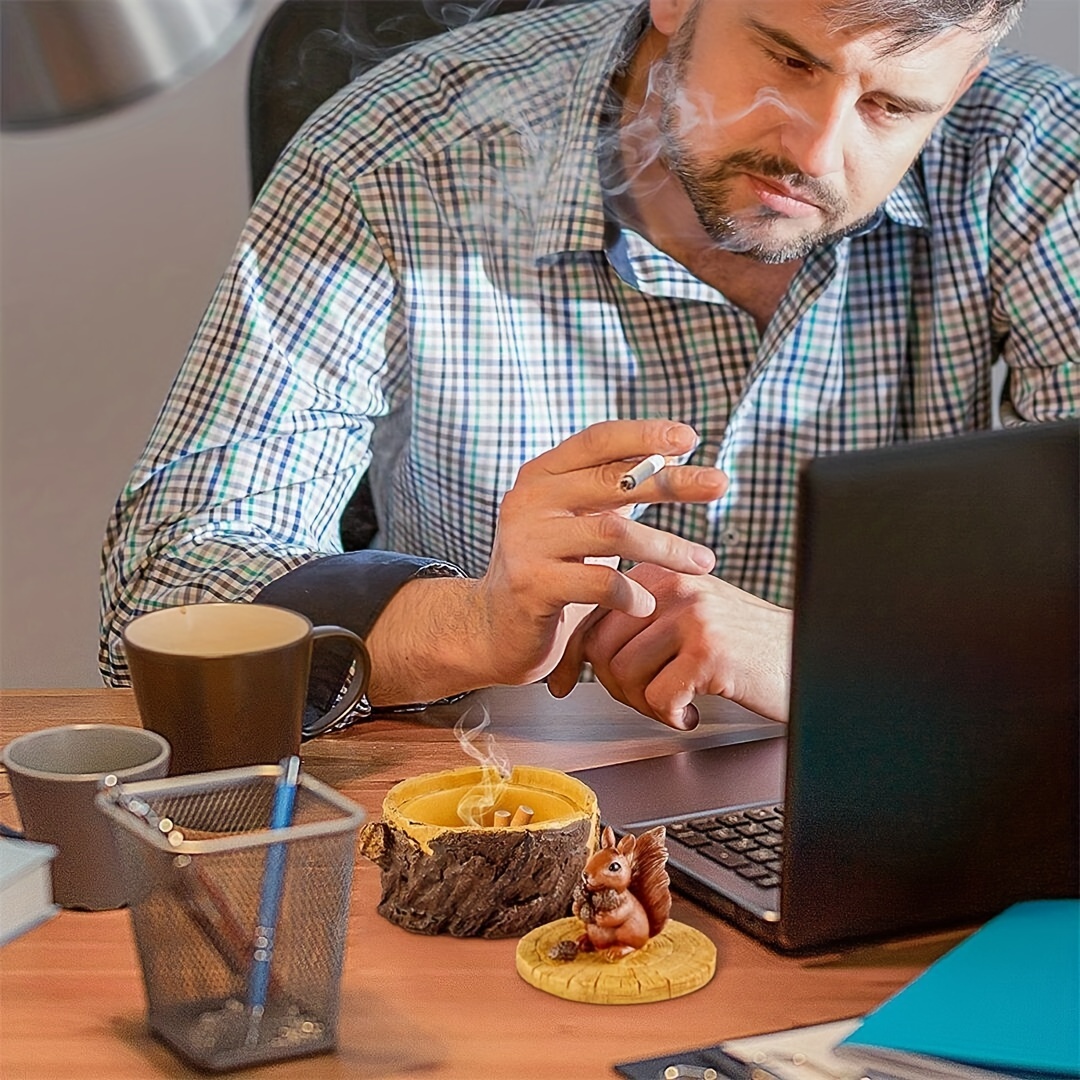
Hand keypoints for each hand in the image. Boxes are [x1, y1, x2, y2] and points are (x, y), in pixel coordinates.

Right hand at [364, 419, 726, 703]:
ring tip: (703, 562)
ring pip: (613, 533)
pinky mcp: (532, 586)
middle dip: (671, 481)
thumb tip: (670, 458)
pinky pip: (598, 584)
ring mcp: (527, 542)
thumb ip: (609, 491)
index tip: (690, 437)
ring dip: (666, 547)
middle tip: (719, 484)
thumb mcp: (576, 521)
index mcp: (541, 476)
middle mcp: (529, 500)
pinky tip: (647, 604)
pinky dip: (633, 593)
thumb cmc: (549, 571)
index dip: (644, 434)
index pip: (597, 440)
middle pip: (612, 481)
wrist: (493, 628)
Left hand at [547, 563, 792, 728]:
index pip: (591, 615)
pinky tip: (695, 712)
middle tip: (648, 701)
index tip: (562, 685)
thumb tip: (579, 653)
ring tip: (676, 706)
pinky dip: (672, 716)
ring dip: (644, 705)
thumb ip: (640, 623)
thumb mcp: (688, 619)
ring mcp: (693, 615)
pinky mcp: (710, 650)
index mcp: (661, 573)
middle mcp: (674, 586)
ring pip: (624, 674)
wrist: (809, 660)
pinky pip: (658, 697)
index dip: (572, 658)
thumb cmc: (745, 649)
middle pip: (601, 648)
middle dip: (614, 688)